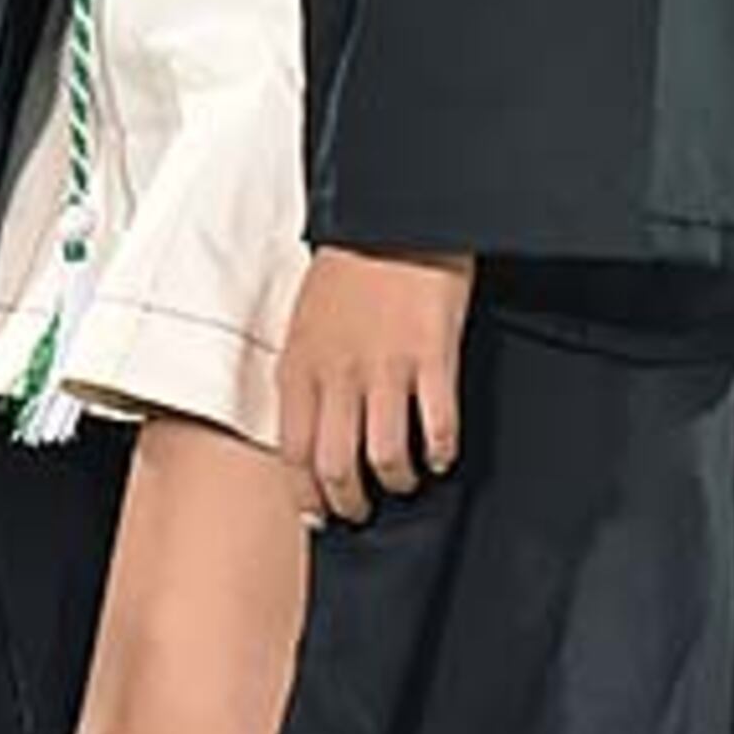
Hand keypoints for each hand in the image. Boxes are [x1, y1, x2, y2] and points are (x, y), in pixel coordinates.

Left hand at [277, 248, 473, 524]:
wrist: (392, 220)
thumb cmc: (347, 272)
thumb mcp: (304, 324)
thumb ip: (305, 377)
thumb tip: (308, 434)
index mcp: (300, 365)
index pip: (292, 452)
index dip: (306, 494)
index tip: (319, 513)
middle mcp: (336, 374)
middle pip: (336, 466)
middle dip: (350, 502)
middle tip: (362, 510)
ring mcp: (385, 369)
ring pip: (385, 458)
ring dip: (398, 480)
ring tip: (405, 479)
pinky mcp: (431, 359)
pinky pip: (438, 429)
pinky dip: (441, 451)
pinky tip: (441, 452)